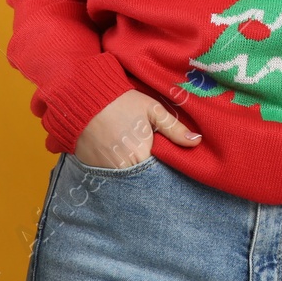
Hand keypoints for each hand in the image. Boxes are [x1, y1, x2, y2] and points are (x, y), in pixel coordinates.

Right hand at [75, 89, 202, 168]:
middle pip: (143, 180)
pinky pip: (110, 178)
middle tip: (153, 164)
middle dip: (150, 176)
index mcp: (142, 154)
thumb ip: (174, 129)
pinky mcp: (93, 170)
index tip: (168, 162)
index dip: (166, 169)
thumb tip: (196, 142)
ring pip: (127, 180)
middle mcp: (124, 168)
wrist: (85, 100)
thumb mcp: (153, 110)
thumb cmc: (122, 103)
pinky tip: (121, 162)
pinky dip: (117, 174)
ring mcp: (107, 171)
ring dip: (134, 175)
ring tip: (136, 161)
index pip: (160, 173)